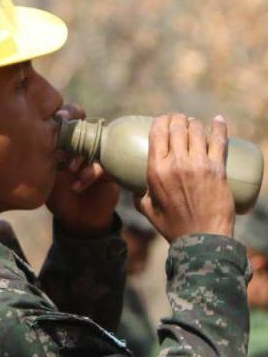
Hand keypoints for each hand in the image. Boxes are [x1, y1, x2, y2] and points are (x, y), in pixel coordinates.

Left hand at [47, 104, 119, 236]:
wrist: (78, 218)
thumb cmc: (58, 196)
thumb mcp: (46, 177)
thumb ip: (43, 160)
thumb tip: (35, 144)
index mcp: (68, 143)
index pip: (68, 120)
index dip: (65, 115)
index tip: (57, 117)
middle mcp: (84, 147)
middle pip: (84, 127)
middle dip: (75, 130)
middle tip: (64, 138)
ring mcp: (97, 158)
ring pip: (94, 145)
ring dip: (80, 156)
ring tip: (70, 169)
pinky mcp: (109, 172)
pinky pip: (102, 166)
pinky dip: (89, 174)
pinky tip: (77, 185)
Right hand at [139, 113, 233, 241]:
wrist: (201, 237)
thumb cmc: (171, 225)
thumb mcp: (146, 208)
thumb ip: (139, 193)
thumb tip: (135, 186)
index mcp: (156, 170)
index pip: (157, 132)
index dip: (161, 121)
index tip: (163, 120)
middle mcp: (176, 163)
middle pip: (178, 127)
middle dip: (178, 119)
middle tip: (180, 121)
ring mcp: (199, 164)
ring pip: (197, 130)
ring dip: (195, 123)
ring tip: (195, 125)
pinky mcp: (218, 168)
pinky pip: (220, 140)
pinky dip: (220, 127)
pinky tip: (218, 120)